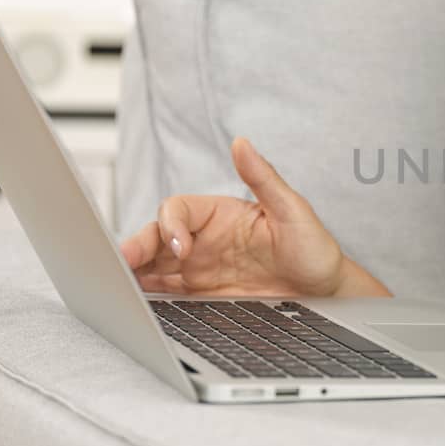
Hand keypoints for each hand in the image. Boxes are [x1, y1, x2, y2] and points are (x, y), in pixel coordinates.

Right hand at [119, 136, 348, 297]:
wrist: (326, 292)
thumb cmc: (313, 248)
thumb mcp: (294, 210)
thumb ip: (264, 178)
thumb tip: (242, 143)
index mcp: (220, 213)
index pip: (178, 210)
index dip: (172, 224)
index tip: (182, 246)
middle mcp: (204, 238)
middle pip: (156, 237)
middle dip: (137, 248)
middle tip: (124, 264)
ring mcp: (200, 267)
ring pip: (154, 265)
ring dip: (134, 272)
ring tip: (118, 284)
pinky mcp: (201, 295)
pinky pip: (166, 292)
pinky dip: (148, 295)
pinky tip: (137, 302)